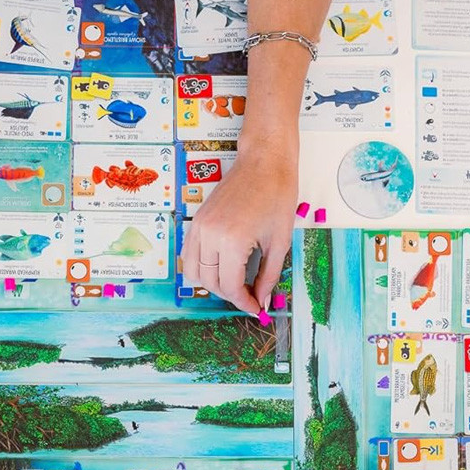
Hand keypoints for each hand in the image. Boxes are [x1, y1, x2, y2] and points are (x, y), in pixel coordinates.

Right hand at [180, 133, 297, 313]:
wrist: (263, 162)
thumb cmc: (276, 194)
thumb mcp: (279, 241)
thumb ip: (268, 276)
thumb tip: (262, 300)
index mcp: (233, 241)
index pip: (230, 286)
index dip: (243, 302)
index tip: (255, 307)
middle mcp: (210, 235)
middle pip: (210, 283)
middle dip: (229, 295)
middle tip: (248, 295)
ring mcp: (199, 227)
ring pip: (194, 272)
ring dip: (212, 283)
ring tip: (233, 281)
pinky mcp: (196, 221)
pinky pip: (190, 255)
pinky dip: (201, 267)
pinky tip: (220, 266)